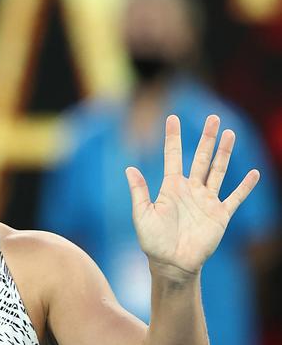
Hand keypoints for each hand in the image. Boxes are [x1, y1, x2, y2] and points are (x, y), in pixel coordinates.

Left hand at [125, 115, 259, 277]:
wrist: (172, 264)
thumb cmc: (153, 241)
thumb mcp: (142, 215)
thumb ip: (139, 191)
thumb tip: (129, 168)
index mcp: (171, 187)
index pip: (173, 156)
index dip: (173, 137)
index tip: (172, 118)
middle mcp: (190, 190)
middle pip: (201, 158)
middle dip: (207, 138)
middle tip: (213, 118)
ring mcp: (206, 201)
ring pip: (218, 171)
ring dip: (225, 154)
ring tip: (230, 134)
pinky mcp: (220, 215)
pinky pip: (235, 198)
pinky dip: (245, 186)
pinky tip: (253, 173)